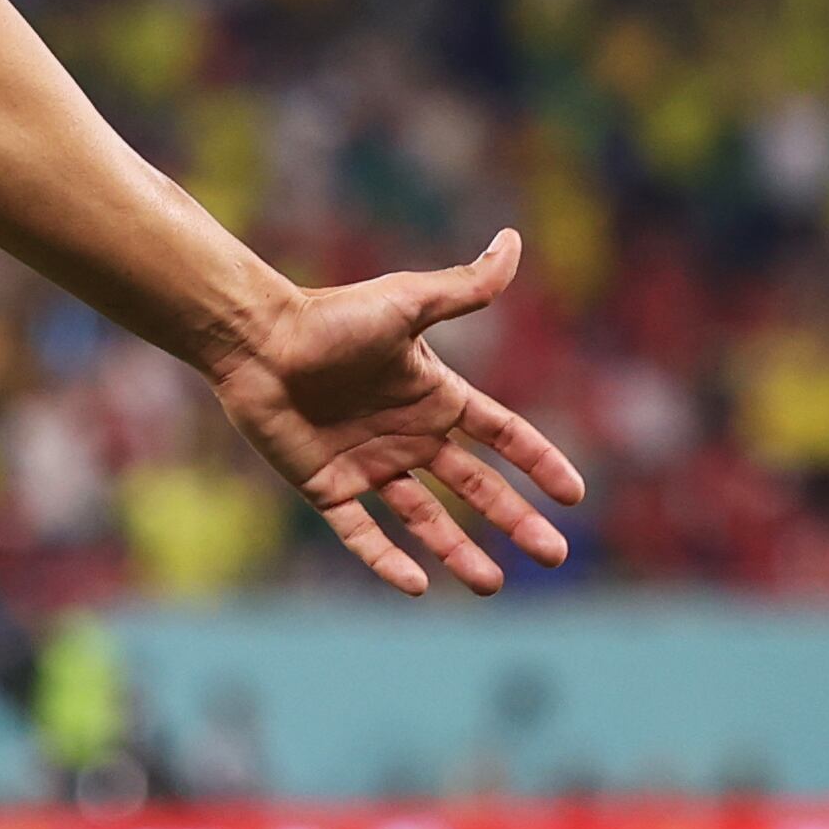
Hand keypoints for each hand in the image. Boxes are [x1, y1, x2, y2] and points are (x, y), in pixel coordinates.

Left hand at [208, 228, 587, 597]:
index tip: (574, 495)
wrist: (254, 339)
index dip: (538, 462)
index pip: (501, 434)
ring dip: (460, 551)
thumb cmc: (329, 317)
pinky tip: (418, 586)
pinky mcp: (327, 486)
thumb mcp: (407, 302)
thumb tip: (514, 241)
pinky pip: (363, 532)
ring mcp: (368, 463)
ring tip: (492, 586)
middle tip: (554, 556)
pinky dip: (388, 560)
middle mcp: (407, 434)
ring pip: (425, 518)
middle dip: (515, 520)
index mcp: (433, 395)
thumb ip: (465, 286)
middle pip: (475, 487)